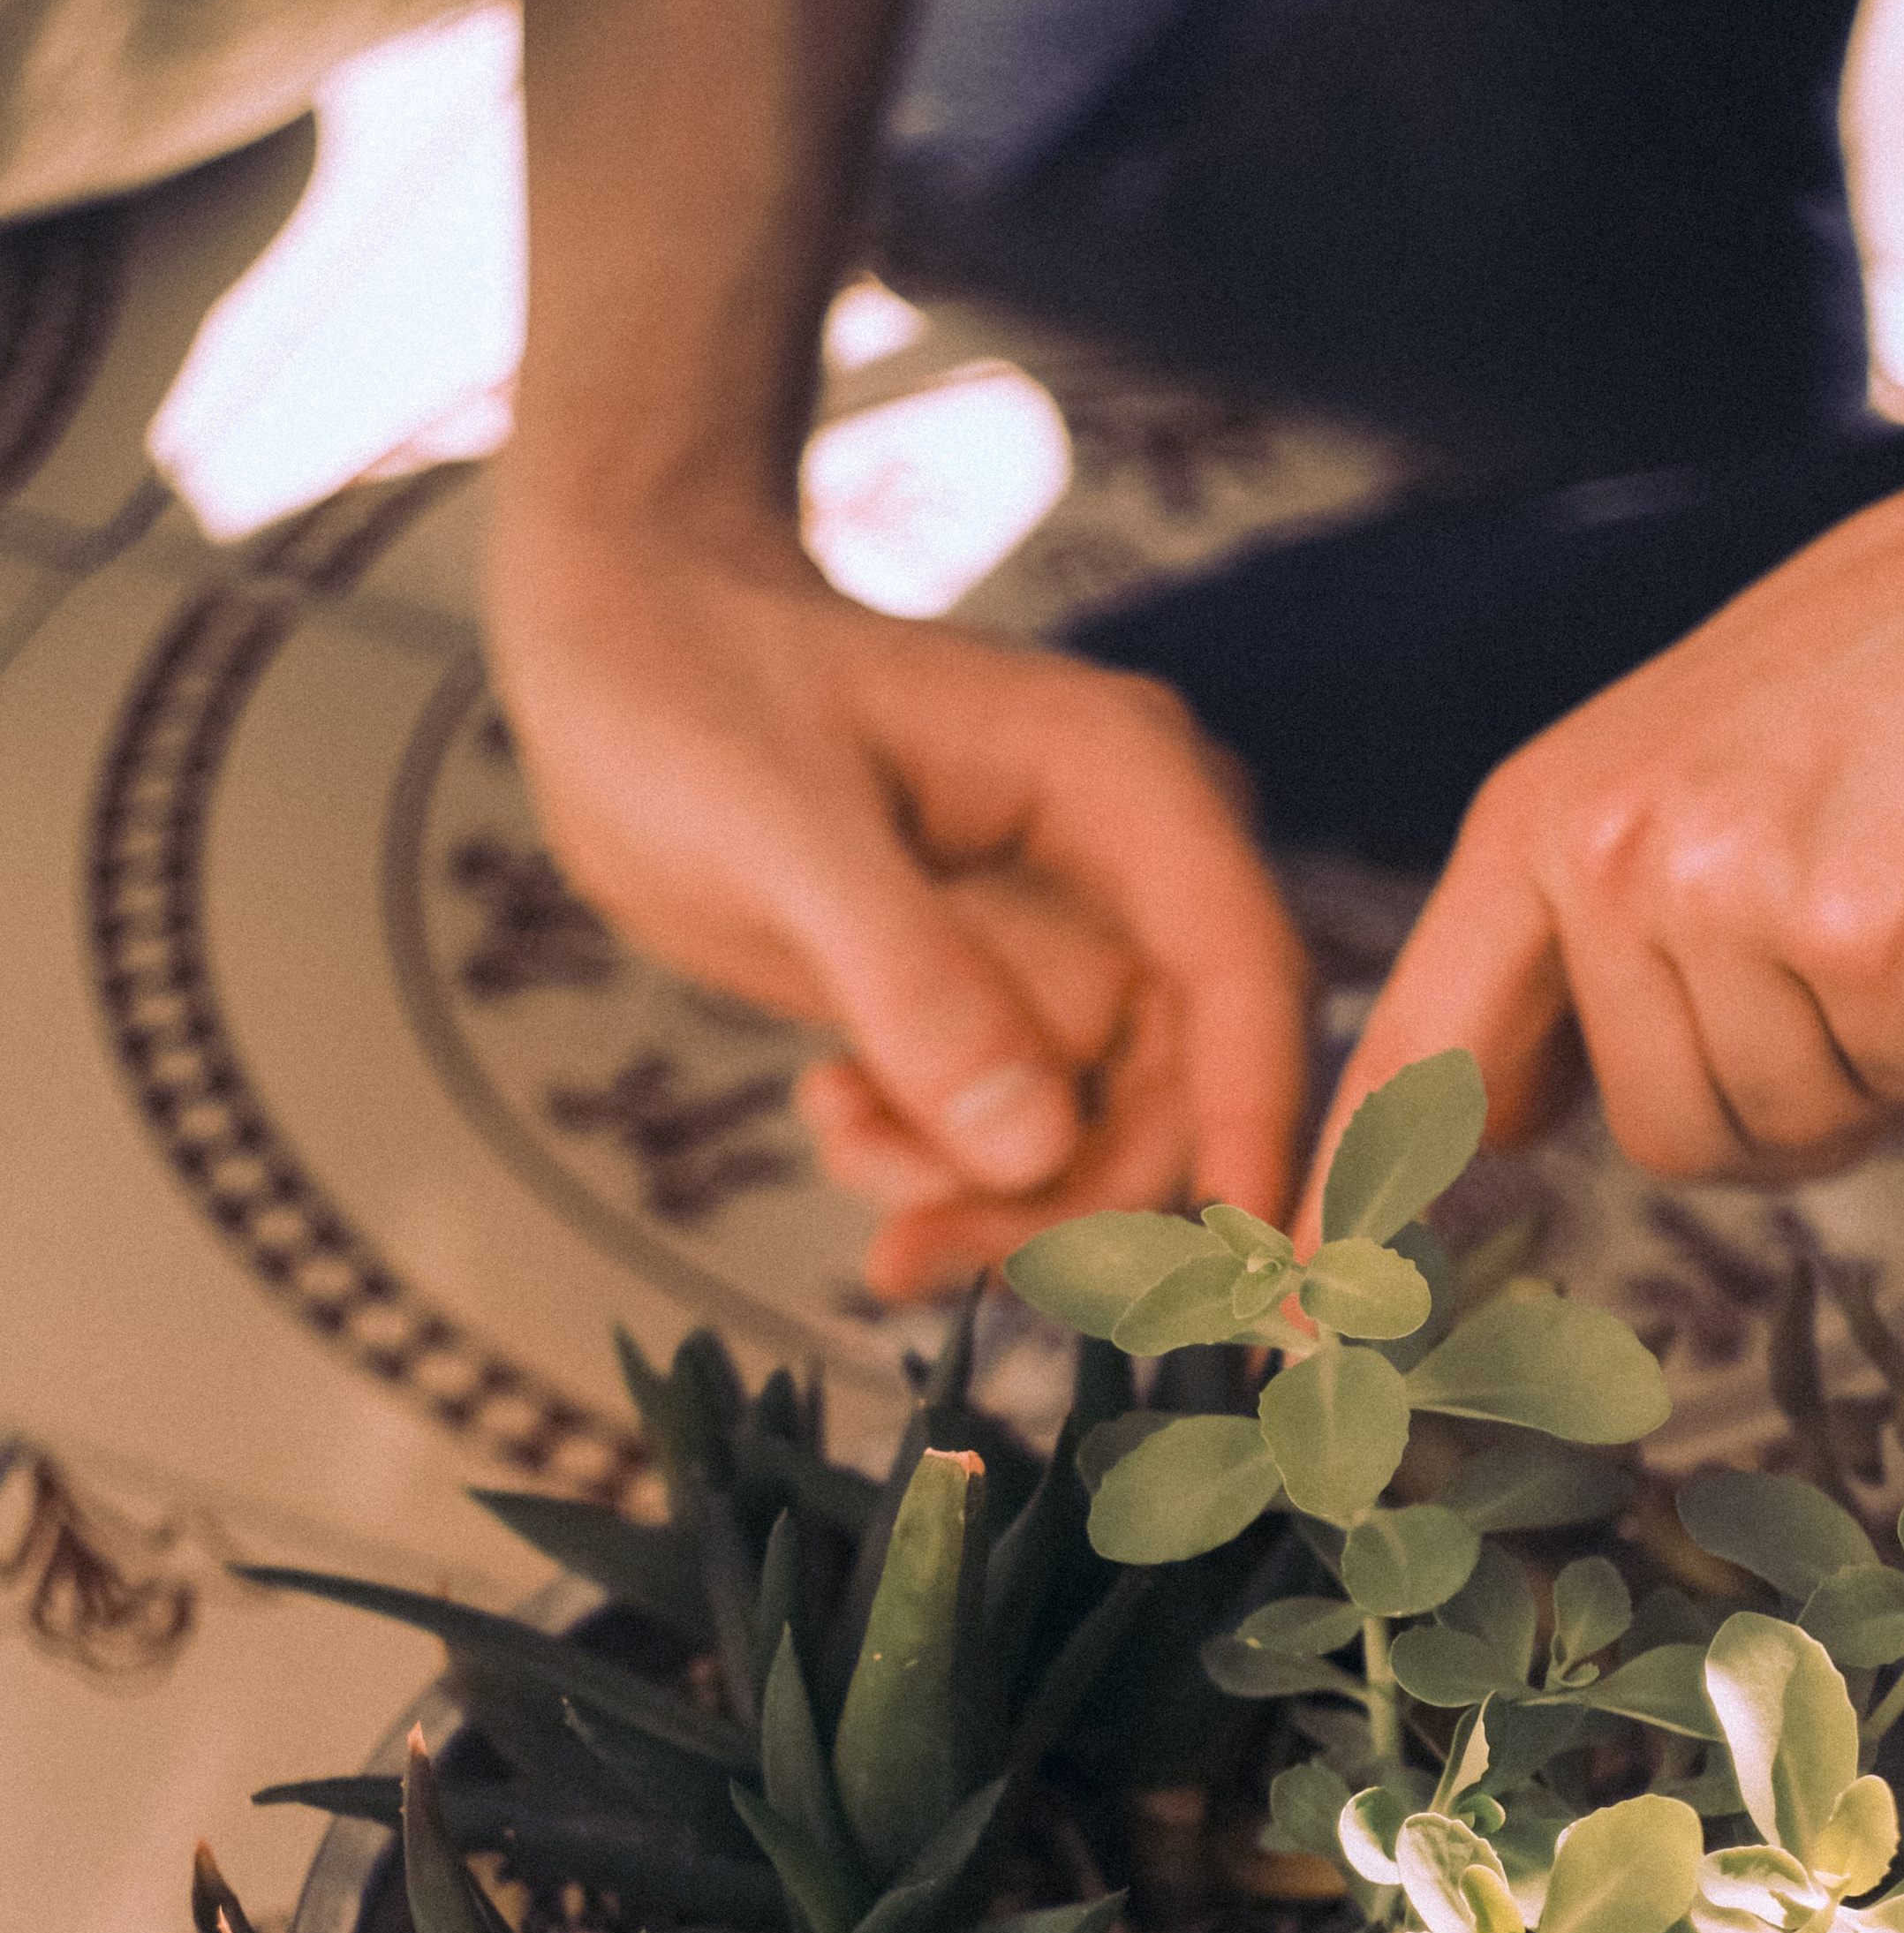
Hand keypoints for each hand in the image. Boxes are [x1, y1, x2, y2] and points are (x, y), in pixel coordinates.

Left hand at [483, 480, 1310, 1296]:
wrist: (622, 661)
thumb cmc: (687, 695)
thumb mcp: (775, 833)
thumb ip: (910, 983)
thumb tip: (1031, 1148)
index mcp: (1124, 779)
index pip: (1244, 977)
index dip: (1252, 1127)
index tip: (1238, 1271)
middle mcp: (1131, 865)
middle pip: (1178, 1095)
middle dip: (1055, 1202)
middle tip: (905, 1252)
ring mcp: (1077, 941)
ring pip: (1097, 1141)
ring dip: (971, 1189)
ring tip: (840, 1127)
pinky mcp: (1013, 1004)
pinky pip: (1022, 1141)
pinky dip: (930, 1164)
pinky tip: (834, 1102)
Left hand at [1316, 434, 1903, 1200]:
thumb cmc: (1865, 692)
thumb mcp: (1657, 783)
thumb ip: (1568, 947)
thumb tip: (1500, 1119)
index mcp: (1539, 824)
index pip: (1421, 1051)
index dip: (1364, 1197)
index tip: (1307, 1306)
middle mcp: (1611, 859)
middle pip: (1660, 1136)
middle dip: (1765, 1090)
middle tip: (1830, 955)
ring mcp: (1727, 896)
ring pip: (1779, 1131)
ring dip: (1862, 1064)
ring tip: (1892, 912)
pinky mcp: (1857, 936)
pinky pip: (1891, 1088)